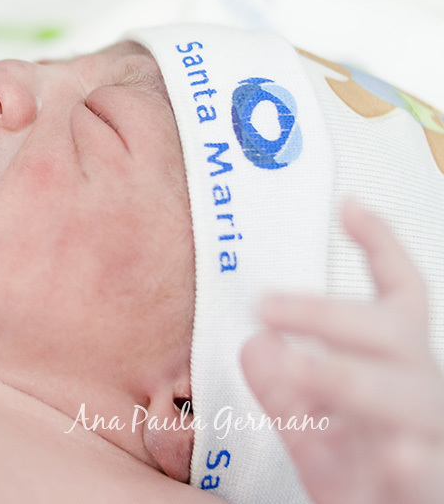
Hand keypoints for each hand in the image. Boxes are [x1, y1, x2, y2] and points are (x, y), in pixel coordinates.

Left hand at [241, 200, 443, 503]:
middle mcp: (421, 396)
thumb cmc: (362, 478)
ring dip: (350, 381)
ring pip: (410, 399)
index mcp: (398, 370)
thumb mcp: (312, 428)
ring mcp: (431, 442)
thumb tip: (256, 343)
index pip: (399, 298)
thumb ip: (283, 386)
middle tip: (266, 306)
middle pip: (392, 334)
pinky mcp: (429, 493)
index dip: (382, 247)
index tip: (348, 206)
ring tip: (302, 368)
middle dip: (328, 315)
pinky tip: (391, 452)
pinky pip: (424, 476)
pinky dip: (407, 465)